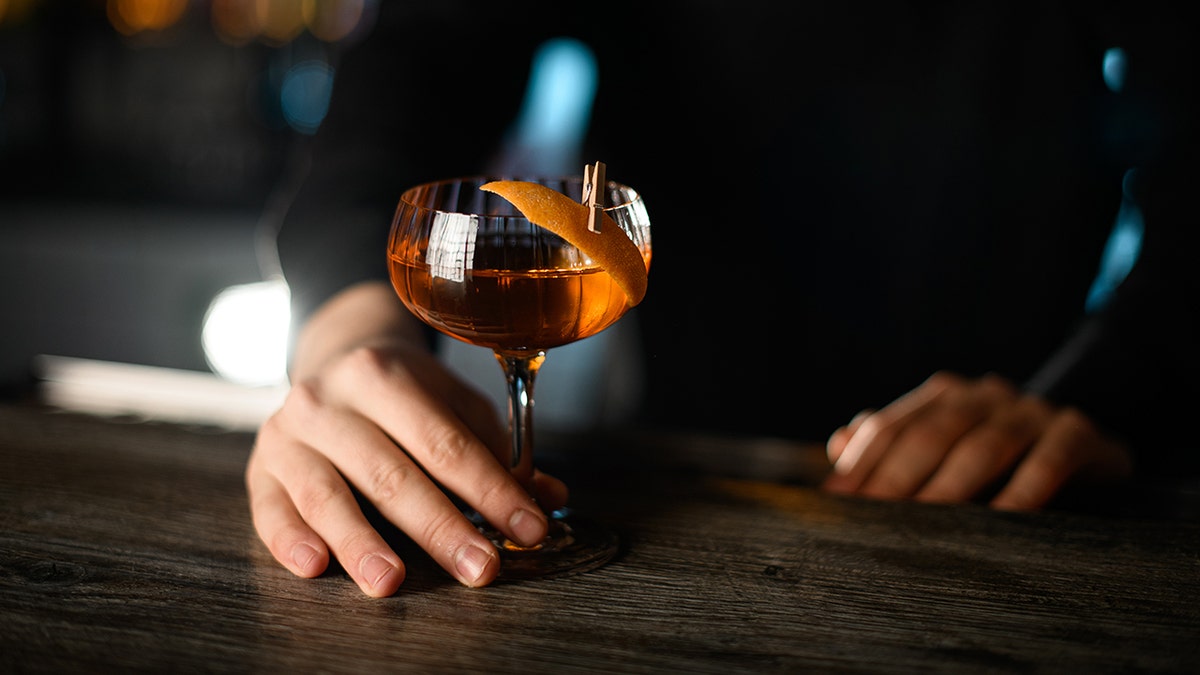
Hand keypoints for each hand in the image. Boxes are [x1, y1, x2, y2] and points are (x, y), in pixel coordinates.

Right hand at [245, 283, 566, 596]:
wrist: (334, 357)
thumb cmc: (405, 392)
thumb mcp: (453, 404)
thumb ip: (498, 451)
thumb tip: (547, 497)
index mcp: (385, 375)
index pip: (445, 444)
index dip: (491, 491)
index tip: (529, 528)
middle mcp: (330, 400)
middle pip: (391, 475)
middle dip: (441, 527)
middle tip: (480, 568)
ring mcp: (289, 434)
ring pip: (328, 495)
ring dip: (361, 543)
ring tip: (392, 581)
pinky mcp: (260, 468)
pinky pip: (271, 510)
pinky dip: (290, 541)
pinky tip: (316, 567)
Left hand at [821, 371, 1131, 509]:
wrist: (1084, 442)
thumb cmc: (997, 453)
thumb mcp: (945, 444)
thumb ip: (894, 442)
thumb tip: (838, 445)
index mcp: (945, 394)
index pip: (892, 426)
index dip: (862, 461)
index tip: (837, 499)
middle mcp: (985, 395)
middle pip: (931, 434)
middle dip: (897, 478)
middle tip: (873, 517)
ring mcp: (1032, 410)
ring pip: (983, 448)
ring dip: (950, 489)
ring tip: (924, 528)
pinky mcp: (1076, 432)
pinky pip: (1047, 462)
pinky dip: (1022, 492)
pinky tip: (1001, 522)